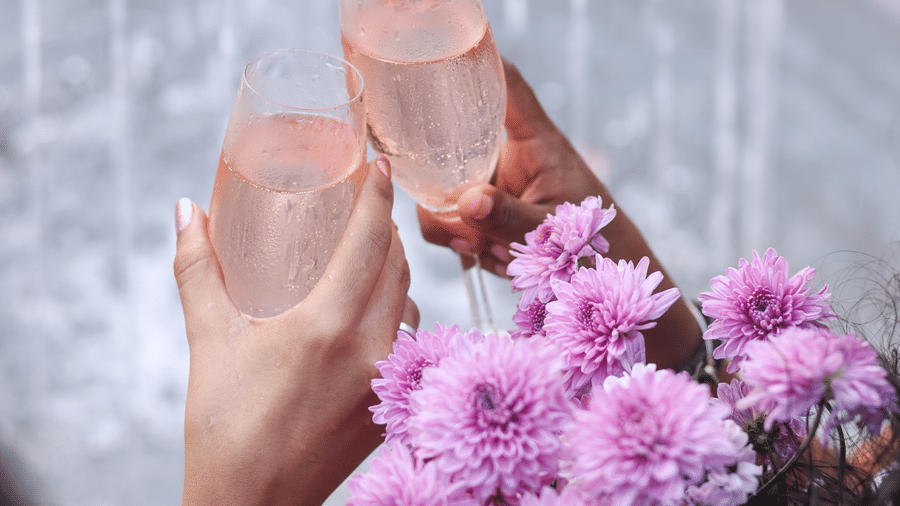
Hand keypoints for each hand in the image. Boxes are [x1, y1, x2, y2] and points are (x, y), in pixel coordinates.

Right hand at [174, 159, 417, 505]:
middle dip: (387, 229)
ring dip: (394, 272)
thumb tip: (187, 210)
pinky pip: (407, 340)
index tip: (379, 166)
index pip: (370, 241)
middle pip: (398, 267)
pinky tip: (369, 309)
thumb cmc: (222, 425)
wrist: (251, 504)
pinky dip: (394, 313)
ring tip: (368, 254)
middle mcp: (369, 348)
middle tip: (367, 205)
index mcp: (326, 325)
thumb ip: (197, 270)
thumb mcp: (208, 341)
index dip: (378, 197)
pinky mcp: (390, 405)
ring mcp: (387, 380)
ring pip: (408, 303)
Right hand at [417, 59, 606, 276]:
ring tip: (483, 249)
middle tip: (462, 223)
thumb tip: (466, 203)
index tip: (446, 56)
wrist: (605, 280)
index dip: (479, 62)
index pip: (507, 86)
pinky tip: (487, 257)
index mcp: (535, 142)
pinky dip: (461, 246)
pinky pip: (448, 225)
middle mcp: (506, 158)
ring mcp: (489, 189)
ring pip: (441, 192)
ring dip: (452, 226)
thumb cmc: (597, 241)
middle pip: (451, 143)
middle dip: (443, 184)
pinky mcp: (480, 219)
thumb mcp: (556, 231)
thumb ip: (511, 217)